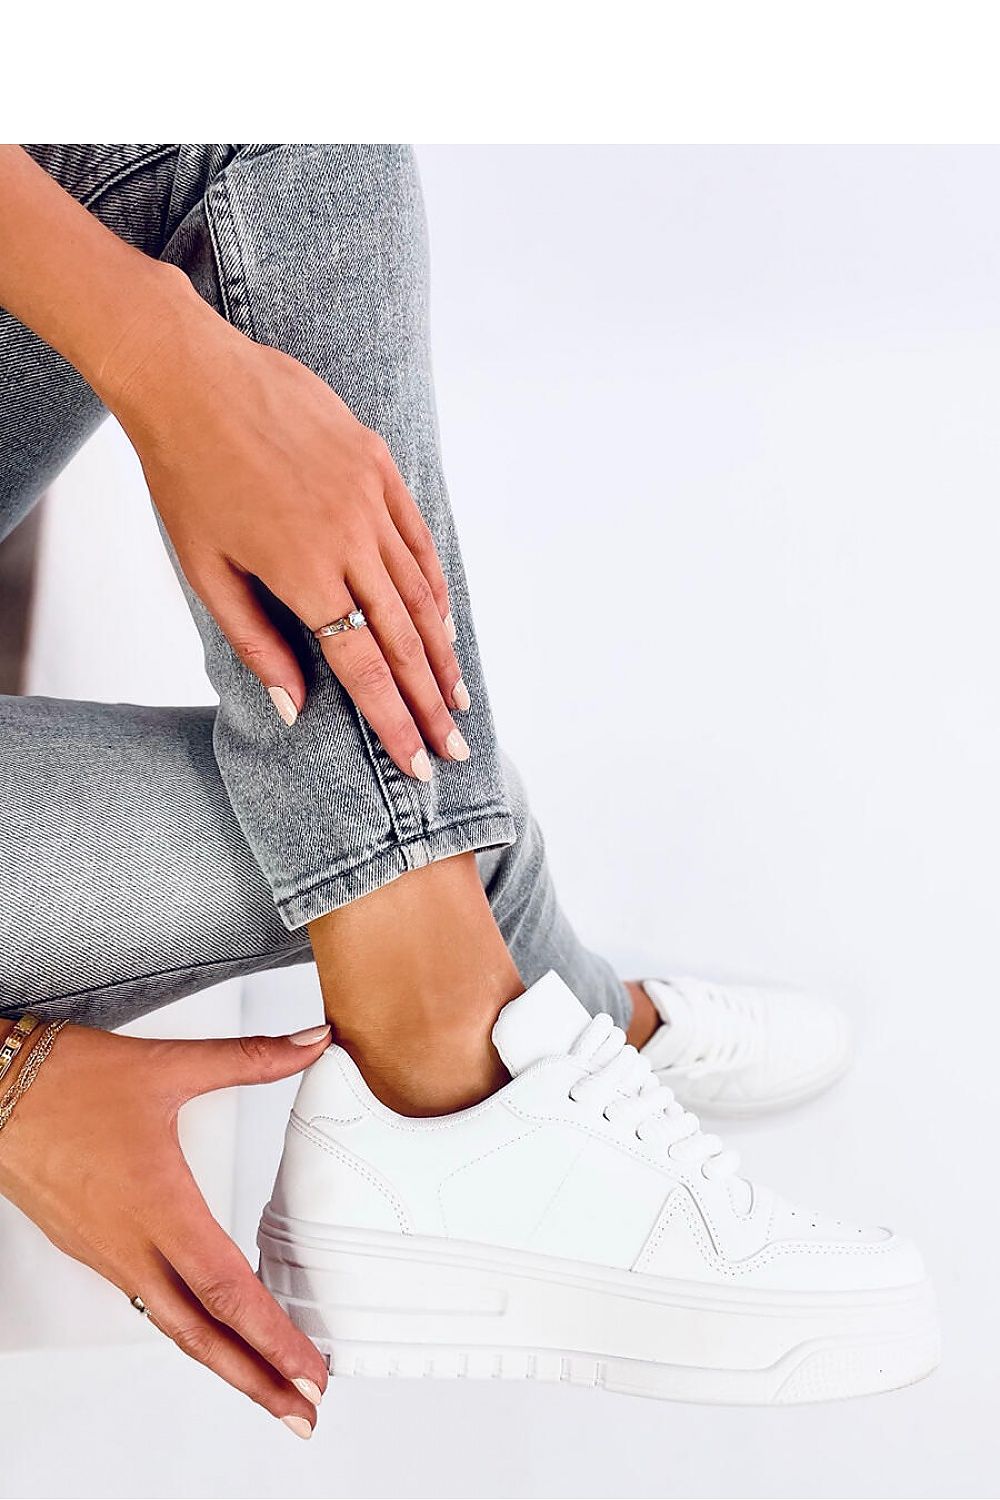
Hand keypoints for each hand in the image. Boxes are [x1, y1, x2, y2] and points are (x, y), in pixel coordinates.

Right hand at [0, 1020, 332, 1434]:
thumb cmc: (67, 1081)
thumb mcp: (169, 1064)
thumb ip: (251, 1058)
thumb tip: (312, 1042)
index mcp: (158, 1208)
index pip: (228, 1291)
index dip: (274, 1338)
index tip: (312, 1371)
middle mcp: (132, 1245)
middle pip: (201, 1335)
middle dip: (257, 1380)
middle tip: (304, 1413)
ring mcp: (109, 1254)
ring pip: (172, 1325)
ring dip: (224, 1361)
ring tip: (267, 1384)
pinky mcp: (93, 1248)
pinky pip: (148, 1303)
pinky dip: (188, 1329)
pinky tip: (209, 1328)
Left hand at [110, 273, 468, 778]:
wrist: (190, 375)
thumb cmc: (184, 476)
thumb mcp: (206, 570)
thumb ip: (255, 642)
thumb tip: (295, 708)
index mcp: (302, 573)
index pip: (365, 665)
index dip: (394, 720)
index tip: (418, 762)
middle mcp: (348, 539)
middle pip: (404, 639)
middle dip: (429, 701)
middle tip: (454, 746)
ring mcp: (369, 498)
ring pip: (419, 592)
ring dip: (441, 650)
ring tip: (456, 695)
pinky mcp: (377, 465)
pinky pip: (416, 539)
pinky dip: (434, 585)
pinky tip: (442, 619)